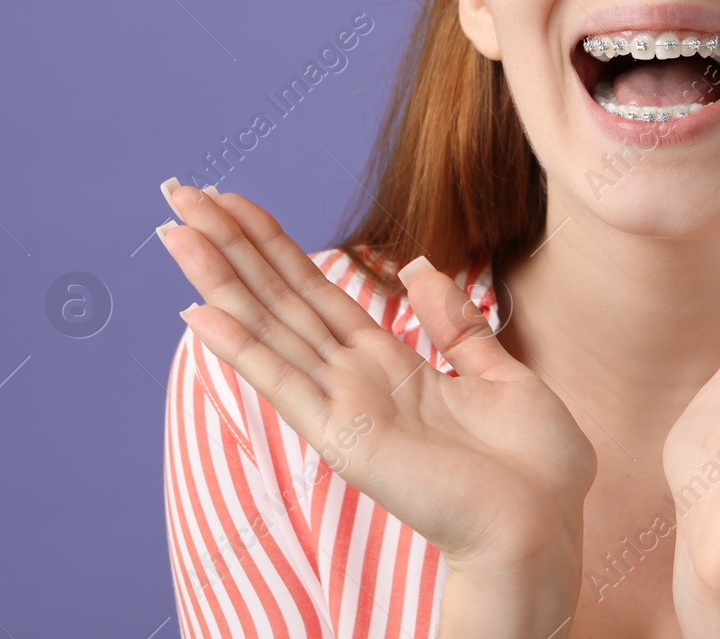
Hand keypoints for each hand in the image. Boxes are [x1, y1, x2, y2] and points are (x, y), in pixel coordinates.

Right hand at [156, 181, 597, 572]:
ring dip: (220, 278)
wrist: (544, 526)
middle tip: (180, 193)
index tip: (232, 202)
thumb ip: (455, 324)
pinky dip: (241, 349)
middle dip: (230, 246)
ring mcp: (344, 408)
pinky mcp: (344, 437)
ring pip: (269, 328)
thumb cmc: (531, 466)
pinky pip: (284, 383)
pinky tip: (200, 313)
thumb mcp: (500, 373)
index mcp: (392, 365)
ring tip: (175, 229)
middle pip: (280, 298)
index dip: (275, 246)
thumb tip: (417, 268)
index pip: (317, 292)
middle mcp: (356, 381)